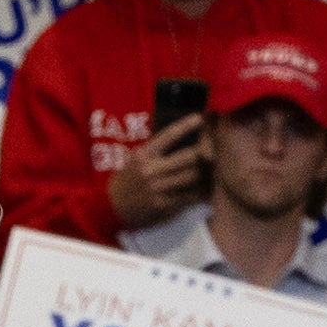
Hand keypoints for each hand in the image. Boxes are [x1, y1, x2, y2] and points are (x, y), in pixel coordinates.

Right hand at [108, 114, 209, 228]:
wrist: (113, 207)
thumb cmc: (127, 179)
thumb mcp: (135, 159)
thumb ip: (154, 149)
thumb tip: (180, 135)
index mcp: (144, 155)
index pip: (168, 136)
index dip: (186, 126)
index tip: (199, 118)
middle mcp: (151, 170)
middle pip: (188, 157)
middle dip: (204, 151)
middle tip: (213, 148)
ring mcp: (159, 188)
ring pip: (193, 176)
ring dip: (206, 172)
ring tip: (213, 167)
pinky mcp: (165, 205)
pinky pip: (190, 195)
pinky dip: (201, 190)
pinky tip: (207, 186)